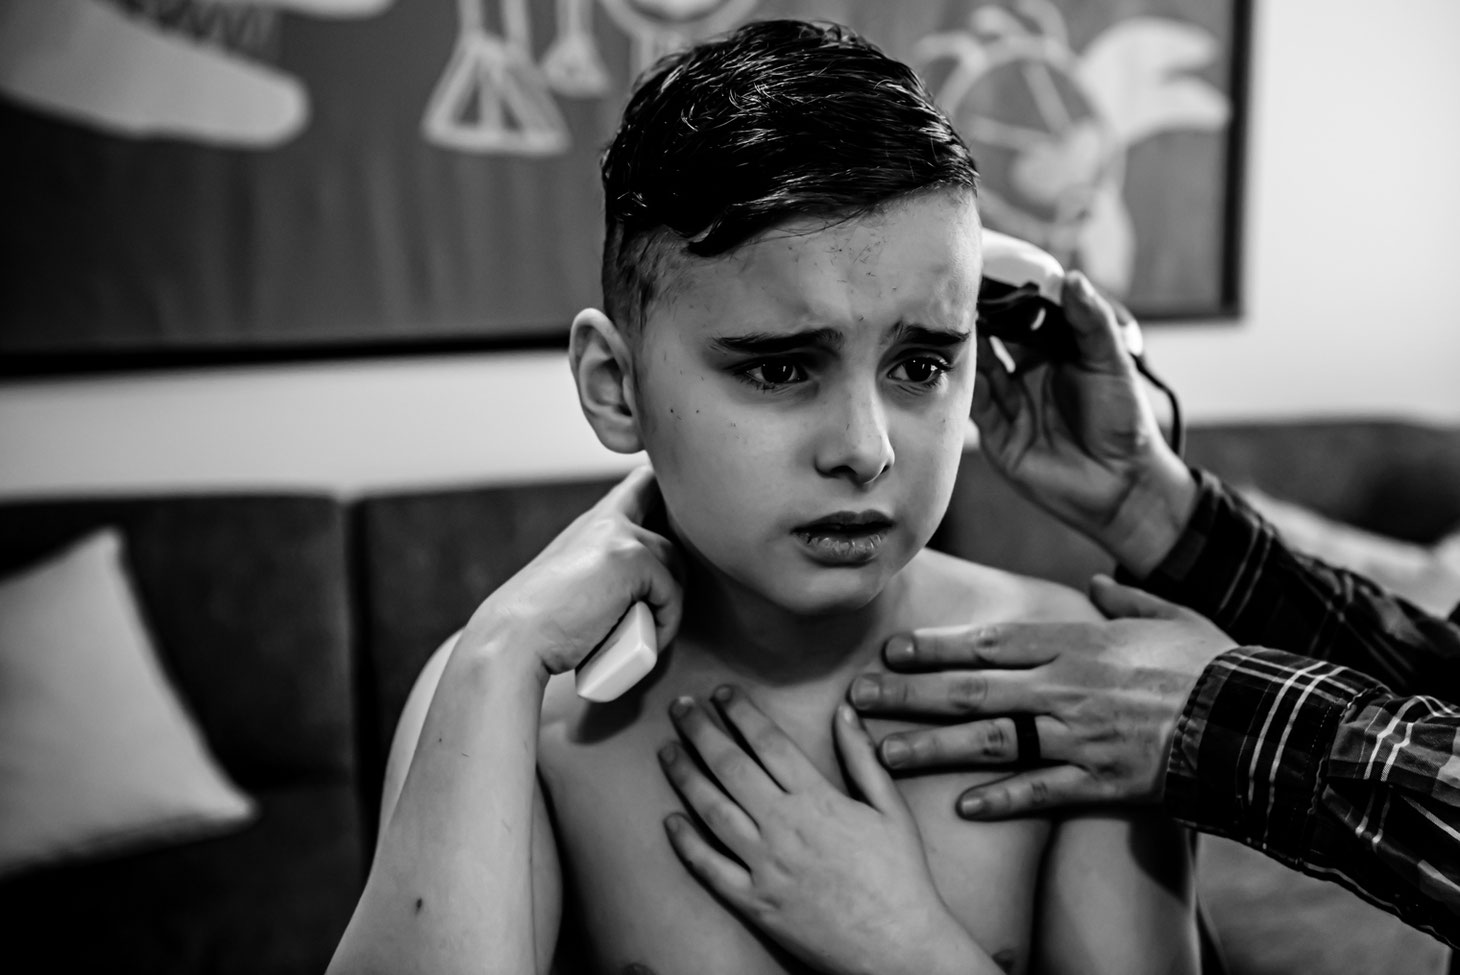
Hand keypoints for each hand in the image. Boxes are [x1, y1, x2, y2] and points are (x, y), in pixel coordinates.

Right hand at [458, 466, 682, 677]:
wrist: (514, 639)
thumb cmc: (542, 625)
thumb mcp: (577, 582)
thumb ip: (607, 569)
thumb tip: (647, 586)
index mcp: (593, 523)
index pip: (641, 484)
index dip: (665, 493)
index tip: (672, 510)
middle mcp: (607, 519)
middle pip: (671, 524)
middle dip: (676, 565)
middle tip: (660, 606)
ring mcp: (620, 535)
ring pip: (674, 563)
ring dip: (668, 601)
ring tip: (645, 631)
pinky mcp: (632, 559)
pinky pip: (672, 592)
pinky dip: (665, 622)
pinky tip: (645, 640)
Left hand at [658, 686, 997, 974]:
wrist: (898, 945)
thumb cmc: (900, 877)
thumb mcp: (891, 809)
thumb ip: (862, 758)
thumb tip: (844, 711)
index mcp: (817, 799)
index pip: (768, 742)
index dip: (740, 713)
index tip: (721, 694)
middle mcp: (784, 826)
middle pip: (730, 766)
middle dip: (700, 731)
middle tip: (679, 708)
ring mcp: (764, 865)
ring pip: (711, 809)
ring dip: (685, 776)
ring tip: (667, 751)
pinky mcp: (754, 901)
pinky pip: (710, 867)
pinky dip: (686, 842)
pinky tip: (669, 821)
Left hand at [850, 576, 1234, 815]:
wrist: (1259, 722)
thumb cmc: (1216, 664)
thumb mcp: (1173, 614)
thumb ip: (1127, 598)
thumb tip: (1099, 580)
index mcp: (1078, 642)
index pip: (989, 641)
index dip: (934, 646)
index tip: (892, 650)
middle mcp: (1067, 687)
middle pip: (971, 690)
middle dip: (909, 695)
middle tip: (858, 699)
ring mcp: (1082, 737)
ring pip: (991, 742)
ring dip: (932, 749)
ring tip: (884, 754)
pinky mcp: (1103, 782)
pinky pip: (1042, 793)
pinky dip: (1001, 800)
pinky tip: (961, 807)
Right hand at [972, 271, 1195, 574]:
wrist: (1122, 484)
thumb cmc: (1125, 423)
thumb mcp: (1112, 363)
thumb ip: (1091, 321)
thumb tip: (1072, 278)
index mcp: (1055, 356)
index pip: (1024, 319)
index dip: (1010, 298)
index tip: (992, 273)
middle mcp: (1028, 378)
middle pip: (995, 342)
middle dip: (980, 320)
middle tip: (963, 295)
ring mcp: (1011, 406)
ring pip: (979, 371)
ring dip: (969, 349)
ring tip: (957, 323)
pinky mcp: (998, 436)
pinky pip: (975, 407)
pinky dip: (965, 386)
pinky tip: (959, 364)